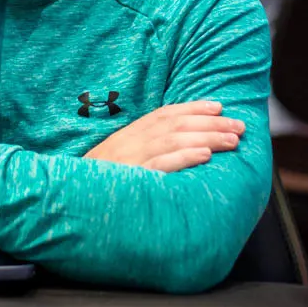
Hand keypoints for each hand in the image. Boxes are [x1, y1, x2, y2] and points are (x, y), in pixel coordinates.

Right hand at [84, 101, 244, 172]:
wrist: (68, 199)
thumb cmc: (96, 182)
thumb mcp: (117, 158)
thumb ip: (140, 148)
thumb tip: (173, 145)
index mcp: (128, 135)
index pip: (165, 114)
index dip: (193, 108)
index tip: (219, 107)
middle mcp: (131, 142)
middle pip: (177, 125)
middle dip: (212, 123)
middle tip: (239, 126)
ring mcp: (131, 159)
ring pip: (175, 140)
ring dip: (208, 137)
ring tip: (233, 140)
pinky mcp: (132, 178)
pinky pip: (161, 164)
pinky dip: (184, 156)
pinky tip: (205, 155)